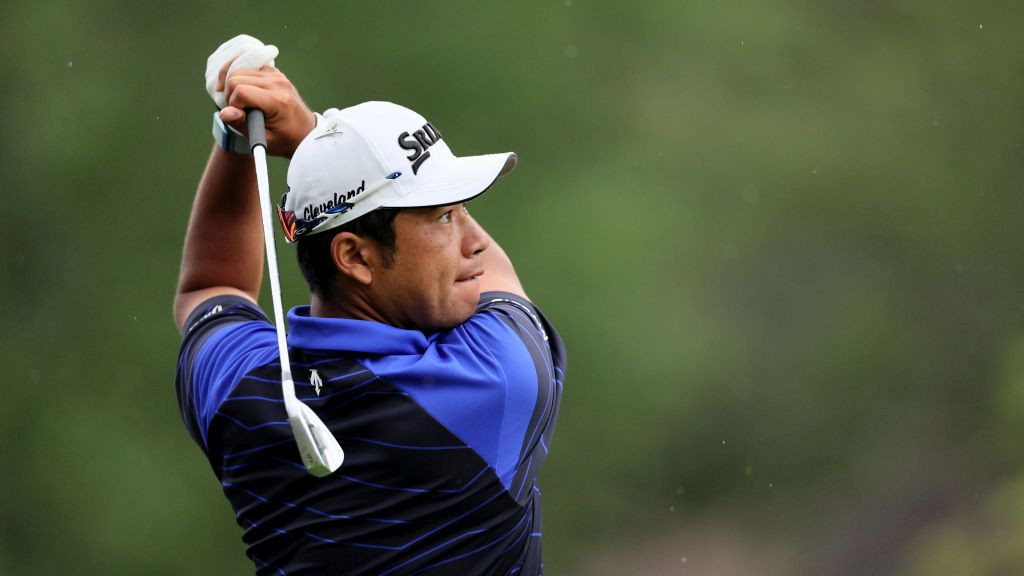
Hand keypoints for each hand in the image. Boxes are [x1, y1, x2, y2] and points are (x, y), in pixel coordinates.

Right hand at [205, 35, 314, 156]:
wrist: (305, 132)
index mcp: (278, 101)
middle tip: (238, 110)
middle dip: (230, 94)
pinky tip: (241, 90)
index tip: (240, 117)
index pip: (241, 91)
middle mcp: (278, 83)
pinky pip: (247, 67)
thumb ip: (242, 124)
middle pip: (236, 77)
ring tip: (240, 102)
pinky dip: (240, 77)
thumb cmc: (285, 139)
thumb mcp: (264, 139)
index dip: (233, 104)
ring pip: (238, 69)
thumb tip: (223, 113)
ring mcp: (277, 75)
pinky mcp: (273, 71)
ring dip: (233, 85)